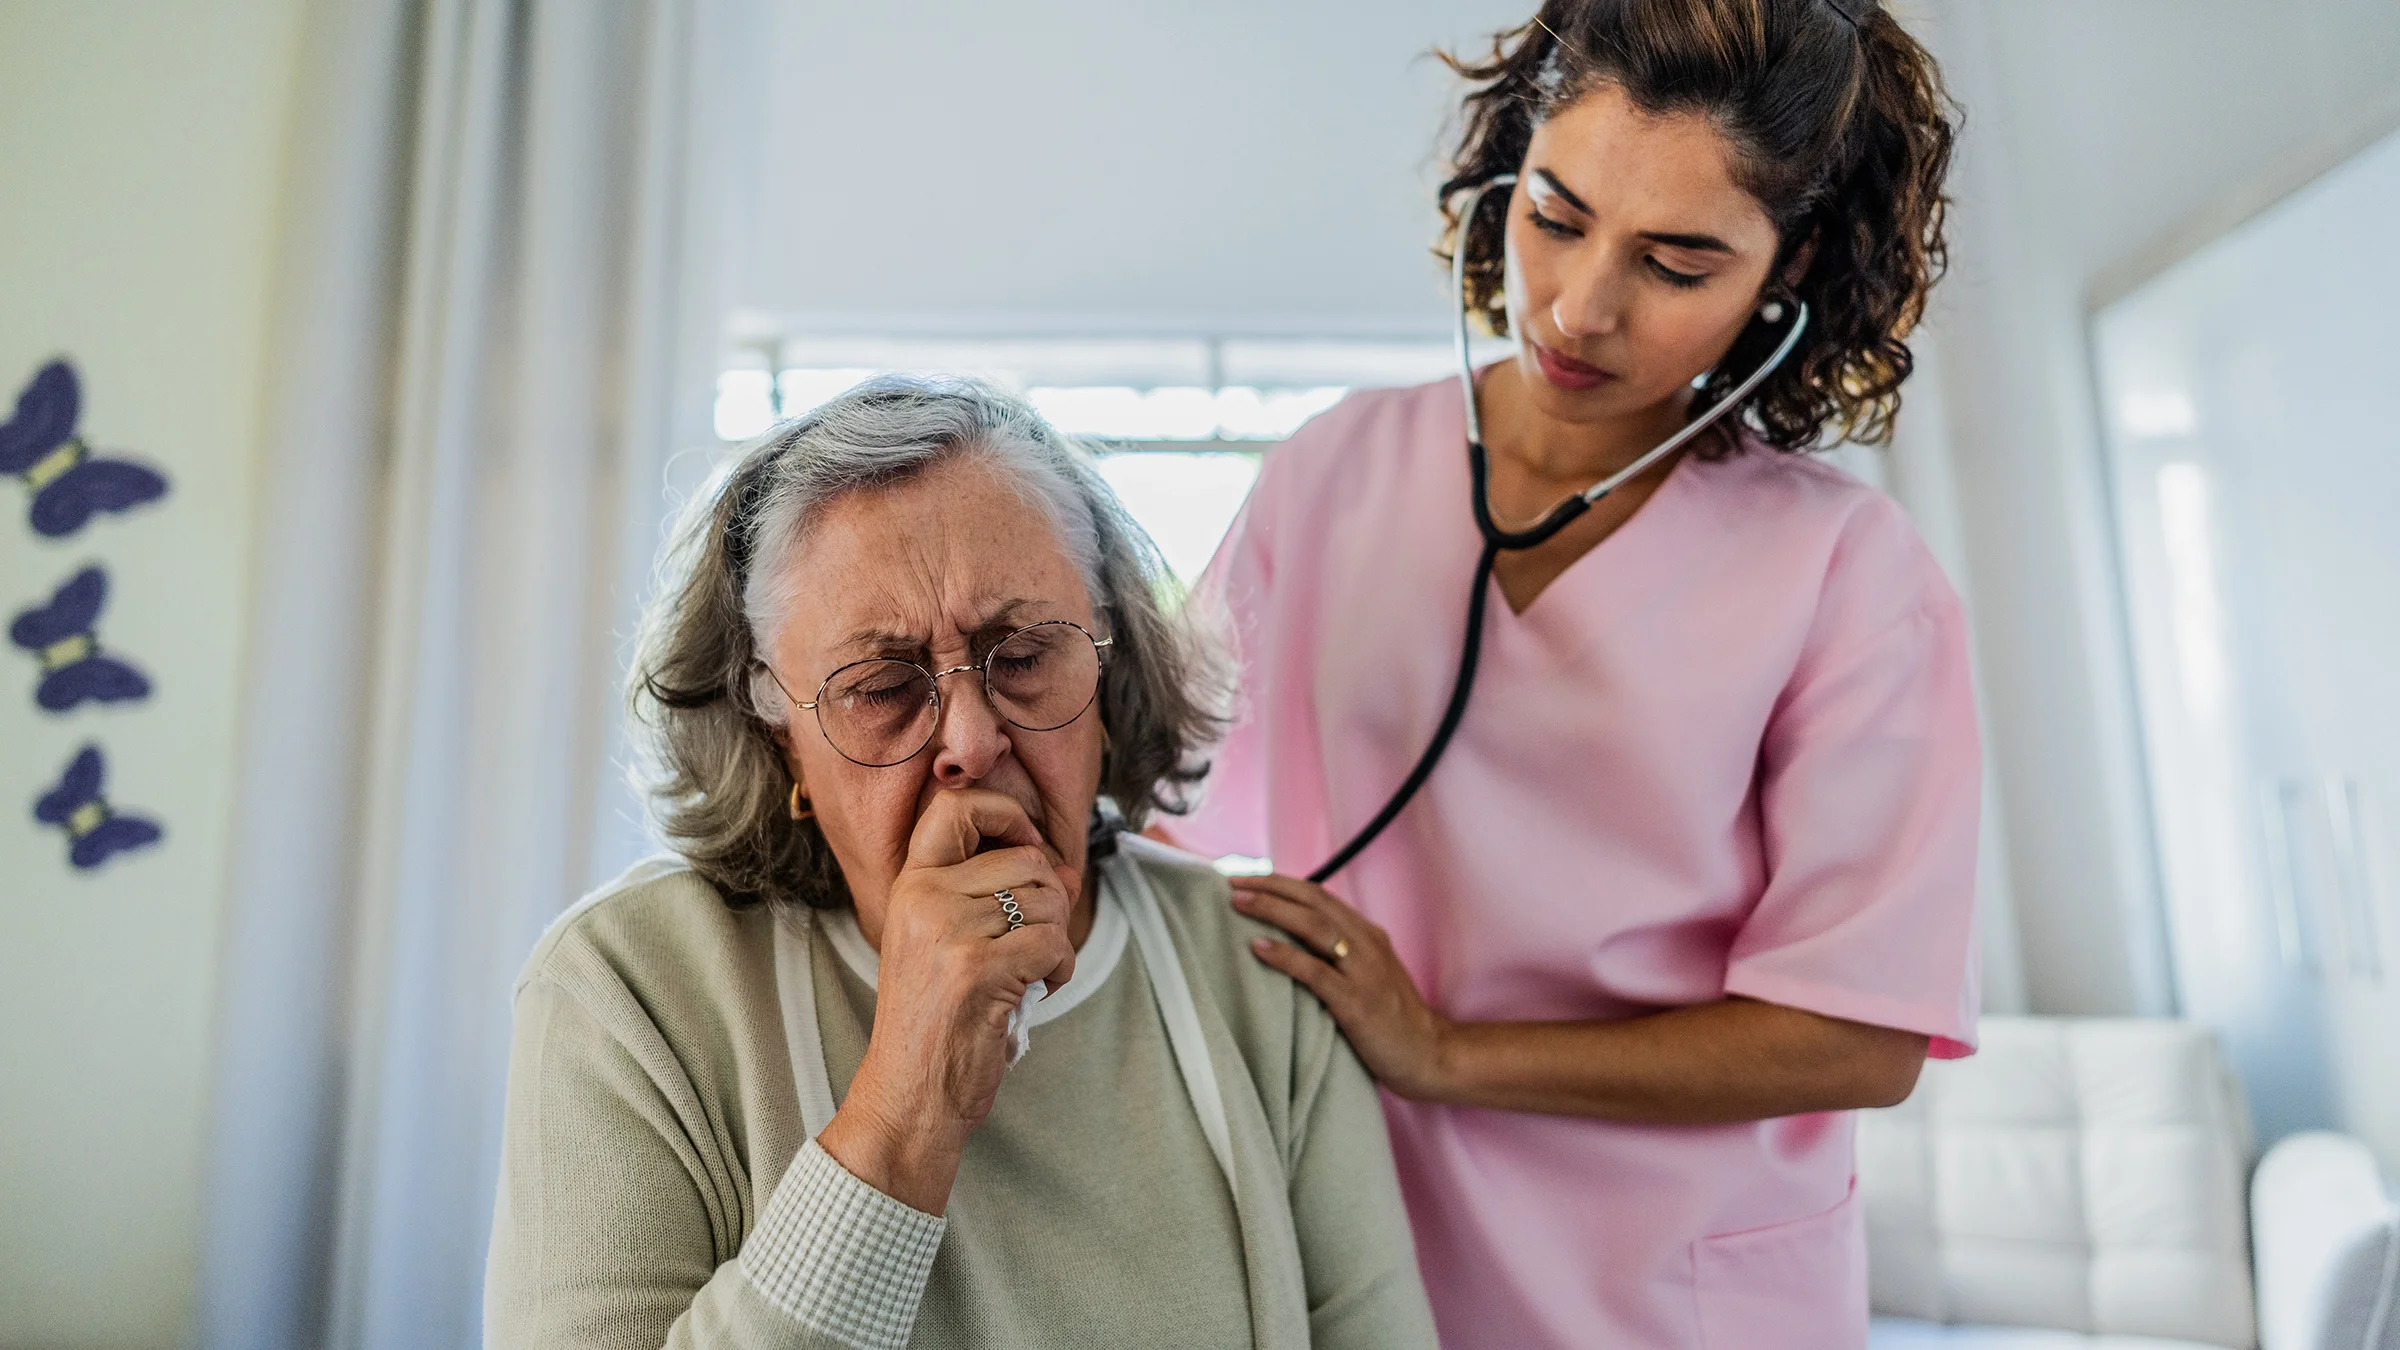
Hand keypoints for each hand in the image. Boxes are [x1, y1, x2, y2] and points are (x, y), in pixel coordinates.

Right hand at [818, 788, 1076, 1212]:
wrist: (909, 1093)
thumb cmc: (935, 1022)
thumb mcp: (951, 945)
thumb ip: (1002, 896)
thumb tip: (1066, 868)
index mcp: (911, 885)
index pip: (955, 806)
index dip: (1005, 813)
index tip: (1026, 845)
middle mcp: (924, 898)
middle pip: (1027, 860)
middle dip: (1050, 901)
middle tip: (1032, 944)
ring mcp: (950, 930)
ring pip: (1048, 901)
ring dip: (1057, 939)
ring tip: (1031, 973)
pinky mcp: (980, 967)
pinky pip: (1054, 941)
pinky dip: (1061, 968)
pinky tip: (1040, 990)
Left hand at [1230, 874, 1454, 1101]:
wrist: (1429, 1055)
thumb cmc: (1391, 1019)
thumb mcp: (1368, 974)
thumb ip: (1338, 954)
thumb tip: (1290, 942)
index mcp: (1367, 935)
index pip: (1319, 895)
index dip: (1282, 883)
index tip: (1247, 878)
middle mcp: (1366, 944)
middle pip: (1313, 901)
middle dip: (1270, 887)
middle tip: (1232, 881)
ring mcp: (1363, 972)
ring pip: (1313, 927)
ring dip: (1272, 910)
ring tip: (1238, 902)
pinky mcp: (1357, 1002)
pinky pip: (1316, 972)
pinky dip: (1285, 956)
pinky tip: (1258, 948)